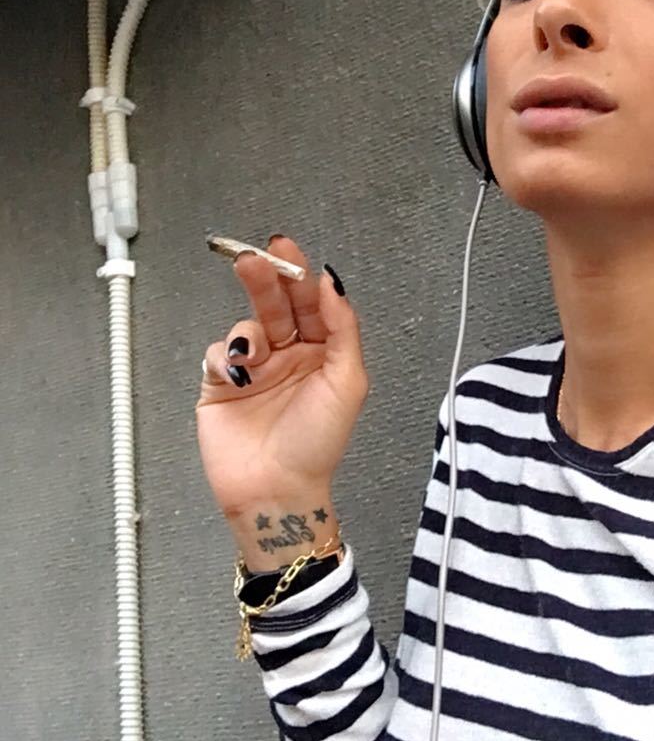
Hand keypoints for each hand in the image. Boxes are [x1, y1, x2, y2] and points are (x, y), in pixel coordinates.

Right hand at [196, 236, 368, 518]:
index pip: (312, 302)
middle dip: (264, 279)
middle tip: (252, 258)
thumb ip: (343, 327)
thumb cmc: (316, 445)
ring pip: (246, 324)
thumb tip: (332, 282)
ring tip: (252, 351)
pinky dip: (224, 356)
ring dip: (249, 329)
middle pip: (276, 304)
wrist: (275, 490)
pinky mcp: (221, 384)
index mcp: (324, 352)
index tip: (286, 250)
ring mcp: (255, 368)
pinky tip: (236, 373)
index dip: (299, 274)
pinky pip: (218, 353)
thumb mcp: (348, 382)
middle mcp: (290, 355)